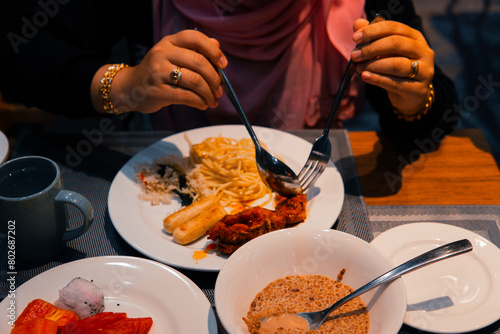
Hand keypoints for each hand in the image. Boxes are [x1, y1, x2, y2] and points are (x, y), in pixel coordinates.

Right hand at [91, 29, 227, 113]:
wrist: (130, 88)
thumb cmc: (158, 72)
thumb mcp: (173, 56)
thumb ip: (194, 51)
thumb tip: (217, 45)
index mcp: (169, 42)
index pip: (195, 38)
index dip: (213, 51)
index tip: (223, 64)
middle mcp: (162, 53)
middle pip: (199, 62)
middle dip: (215, 79)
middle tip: (219, 90)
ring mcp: (158, 72)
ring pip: (195, 81)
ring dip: (209, 94)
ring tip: (212, 100)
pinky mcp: (158, 91)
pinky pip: (187, 96)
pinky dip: (200, 102)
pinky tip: (203, 105)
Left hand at [351, 19, 434, 114]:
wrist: (409, 94)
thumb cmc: (395, 68)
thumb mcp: (384, 51)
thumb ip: (372, 37)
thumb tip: (357, 24)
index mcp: (415, 37)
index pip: (394, 28)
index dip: (373, 31)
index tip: (355, 38)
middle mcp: (423, 51)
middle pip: (396, 44)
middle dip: (372, 48)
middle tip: (355, 55)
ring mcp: (424, 71)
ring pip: (396, 64)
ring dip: (373, 65)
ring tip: (359, 68)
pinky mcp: (418, 89)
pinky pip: (395, 83)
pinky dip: (377, 79)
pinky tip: (365, 77)